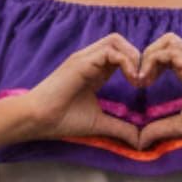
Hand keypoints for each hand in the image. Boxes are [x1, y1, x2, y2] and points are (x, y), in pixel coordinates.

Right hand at [9, 35, 147, 148]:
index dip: (135, 65)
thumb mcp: (99, 124)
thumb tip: (140, 140)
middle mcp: (90, 59)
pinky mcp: (81, 62)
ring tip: (138, 80)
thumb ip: (120, 128)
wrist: (38, 119)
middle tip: (143, 80)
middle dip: (137, 56)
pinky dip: (126, 62)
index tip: (143, 86)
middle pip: (119, 41)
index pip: (120, 54)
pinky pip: (110, 51)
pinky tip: (131, 80)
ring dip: (133, 57)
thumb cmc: (62, 120)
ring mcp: (85, 58)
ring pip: (116, 40)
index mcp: (94, 70)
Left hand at [126, 32, 181, 150]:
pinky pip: (170, 52)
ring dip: (148, 56)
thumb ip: (160, 129)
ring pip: (167, 41)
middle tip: (139, 79)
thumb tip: (141, 140)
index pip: (166, 53)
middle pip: (166, 40)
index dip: (149, 64)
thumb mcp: (181, 126)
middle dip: (147, 55)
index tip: (140, 85)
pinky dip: (153, 61)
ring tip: (142, 79)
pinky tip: (147, 80)